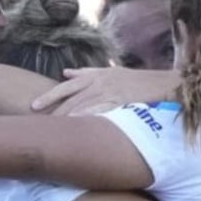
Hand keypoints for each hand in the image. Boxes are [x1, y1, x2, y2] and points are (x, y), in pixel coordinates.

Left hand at [30, 67, 176, 114]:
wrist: (166, 84)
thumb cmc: (137, 80)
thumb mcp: (110, 71)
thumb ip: (87, 72)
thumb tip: (66, 72)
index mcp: (97, 74)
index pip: (66, 86)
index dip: (49, 96)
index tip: (33, 106)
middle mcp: (101, 81)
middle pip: (70, 98)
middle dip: (53, 110)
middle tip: (36, 122)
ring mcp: (111, 91)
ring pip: (82, 105)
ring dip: (66, 117)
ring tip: (51, 129)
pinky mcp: (121, 101)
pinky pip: (100, 111)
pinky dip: (87, 118)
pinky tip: (76, 126)